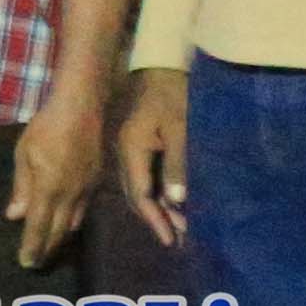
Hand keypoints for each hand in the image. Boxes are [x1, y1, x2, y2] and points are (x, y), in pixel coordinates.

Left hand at [6, 91, 103, 266]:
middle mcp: (70, 195)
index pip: (38, 227)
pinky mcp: (97, 182)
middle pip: (58, 231)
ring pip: (74, 224)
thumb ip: (21, 187)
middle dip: (47, 249)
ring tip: (51, 248)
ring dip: (61, 238)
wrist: (82, 109)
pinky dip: (74, 222)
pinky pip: (85, 210)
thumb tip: (14, 216)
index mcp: (49, 189)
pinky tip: (68, 224)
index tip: (26, 263)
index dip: (32, 247)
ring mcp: (87, 190)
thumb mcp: (24, 154)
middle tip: (37, 263)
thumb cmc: (46, 128)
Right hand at [112, 68, 191, 244]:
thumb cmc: (173, 95)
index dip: (155, 219)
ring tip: (179, 225)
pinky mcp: (139, 144)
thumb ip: (177, 165)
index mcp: (132, 150)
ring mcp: (130, 149)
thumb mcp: (180, 129)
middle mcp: (125, 154)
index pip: (140, 194)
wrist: (162, 65)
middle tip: (178, 239)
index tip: (170, 239)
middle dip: (156, 218)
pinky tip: (172, 201)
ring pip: (140, 187)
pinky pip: (145, 176)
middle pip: (136, 195)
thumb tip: (175, 201)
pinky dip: (158, 192)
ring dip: (158, 207)